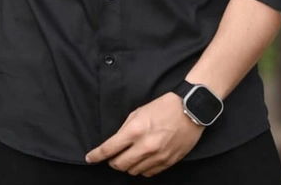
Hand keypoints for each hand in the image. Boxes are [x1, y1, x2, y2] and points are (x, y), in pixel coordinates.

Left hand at [85, 92, 204, 177]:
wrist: (190, 110)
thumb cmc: (163, 107)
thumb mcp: (139, 112)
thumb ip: (125, 129)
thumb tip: (115, 143)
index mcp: (135, 131)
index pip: (110, 149)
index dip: (96, 155)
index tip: (90, 158)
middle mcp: (145, 146)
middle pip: (120, 165)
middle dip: (112, 162)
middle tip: (113, 156)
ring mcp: (157, 157)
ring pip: (133, 171)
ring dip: (128, 165)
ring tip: (130, 155)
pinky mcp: (167, 163)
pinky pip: (148, 173)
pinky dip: (141, 168)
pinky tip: (143, 159)